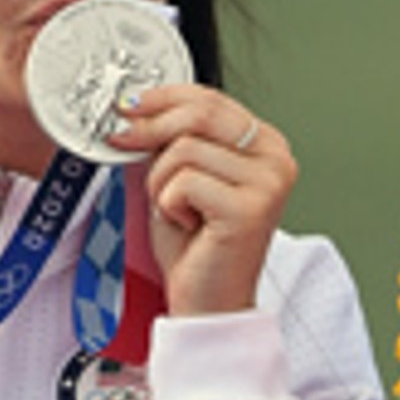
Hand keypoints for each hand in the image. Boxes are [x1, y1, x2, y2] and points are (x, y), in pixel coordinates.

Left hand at [110, 84, 293, 315]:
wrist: (209, 301)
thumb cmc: (196, 244)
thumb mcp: (180, 176)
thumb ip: (171, 139)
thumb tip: (134, 107)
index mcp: (266, 145)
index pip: (210, 98)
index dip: (162, 98)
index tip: (128, 105)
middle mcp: (277, 160)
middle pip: (200, 114)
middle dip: (151, 128)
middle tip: (122, 140)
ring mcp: (269, 184)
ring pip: (185, 149)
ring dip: (161, 182)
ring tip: (178, 210)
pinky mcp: (250, 209)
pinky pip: (184, 182)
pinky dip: (169, 205)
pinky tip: (188, 225)